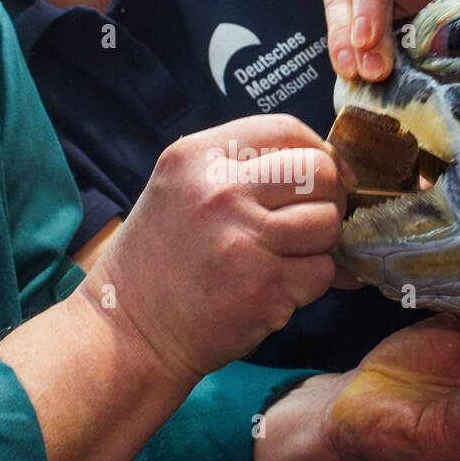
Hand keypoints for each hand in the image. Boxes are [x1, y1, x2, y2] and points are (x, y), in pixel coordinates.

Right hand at [88, 114, 352, 379]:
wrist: (128, 331)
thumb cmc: (159, 261)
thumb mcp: (180, 188)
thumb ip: (242, 168)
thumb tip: (331, 169)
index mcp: (198, 156)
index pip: (287, 129)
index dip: (320, 151)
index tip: (328, 175)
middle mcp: (222, 191)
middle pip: (319, 172)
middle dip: (329, 197)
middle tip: (311, 222)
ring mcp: (245, 240)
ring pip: (328, 223)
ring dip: (320, 244)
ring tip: (287, 258)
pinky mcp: (264, 288)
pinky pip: (321, 272)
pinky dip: (309, 283)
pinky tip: (276, 289)